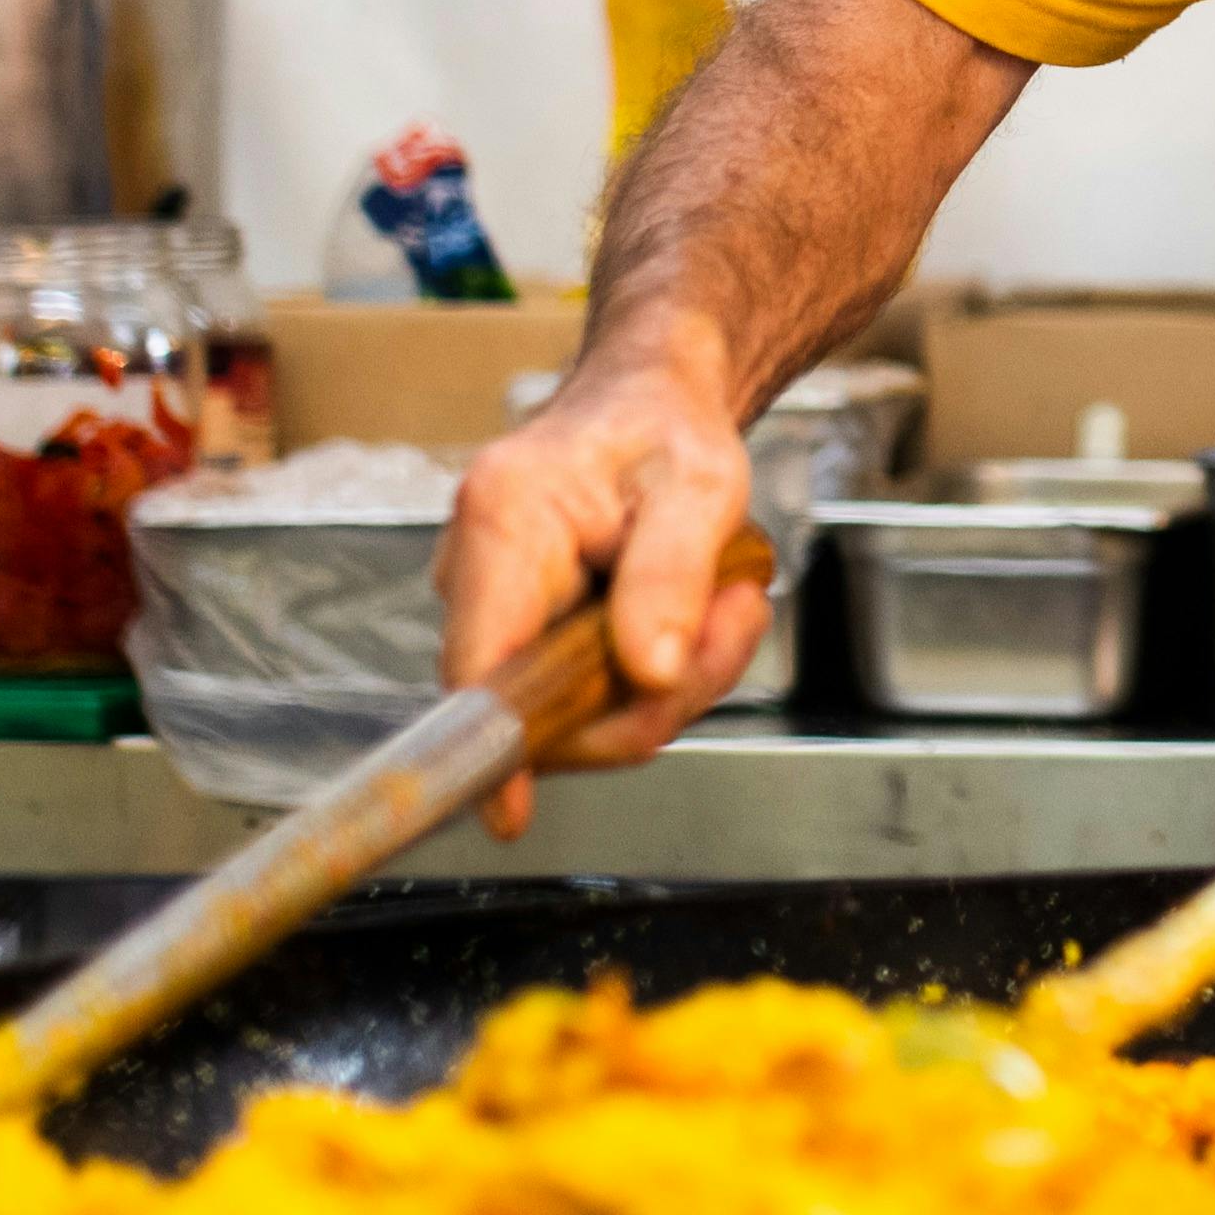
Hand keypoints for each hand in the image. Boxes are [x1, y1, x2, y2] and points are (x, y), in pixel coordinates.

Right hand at [436, 330, 770, 839]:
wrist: (649, 403)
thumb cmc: (664, 428)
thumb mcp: (700, 485)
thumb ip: (673, 574)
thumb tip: (649, 671)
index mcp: (502, 520)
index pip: (478, 661)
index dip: (493, 743)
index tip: (508, 810)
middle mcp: (476, 572)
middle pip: (540, 704)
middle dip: (655, 692)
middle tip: (738, 616)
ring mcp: (495, 611)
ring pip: (574, 710)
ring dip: (671, 680)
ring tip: (729, 596)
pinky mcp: (525, 638)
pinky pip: (587, 697)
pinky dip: (655, 674)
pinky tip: (695, 615)